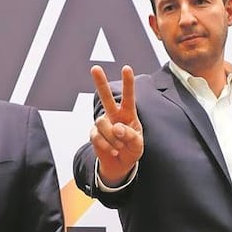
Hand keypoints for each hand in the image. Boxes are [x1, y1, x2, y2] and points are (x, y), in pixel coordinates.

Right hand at [89, 65, 143, 185]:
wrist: (120, 164)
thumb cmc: (132, 149)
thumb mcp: (138, 144)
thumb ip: (130, 135)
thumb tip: (116, 128)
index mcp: (128, 114)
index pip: (129, 96)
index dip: (128, 83)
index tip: (126, 68)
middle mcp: (113, 115)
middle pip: (106, 97)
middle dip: (100, 82)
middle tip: (95, 68)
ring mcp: (102, 123)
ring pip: (103, 123)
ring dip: (113, 138)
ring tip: (120, 146)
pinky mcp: (94, 134)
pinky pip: (98, 137)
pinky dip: (107, 146)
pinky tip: (113, 150)